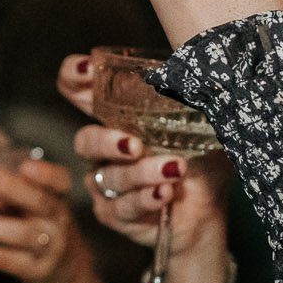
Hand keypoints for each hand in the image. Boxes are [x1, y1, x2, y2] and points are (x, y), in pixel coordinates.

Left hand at [0, 153, 90, 282]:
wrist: (60, 267)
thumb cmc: (30, 219)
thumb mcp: (25, 196)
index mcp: (57, 195)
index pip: (60, 180)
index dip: (46, 173)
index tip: (25, 166)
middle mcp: (58, 219)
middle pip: (39, 202)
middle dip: (10, 188)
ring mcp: (50, 247)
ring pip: (20, 234)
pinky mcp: (35, 270)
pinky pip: (9, 261)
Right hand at [59, 54, 228, 254]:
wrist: (209, 212)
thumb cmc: (203, 163)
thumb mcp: (205, 127)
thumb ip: (197, 101)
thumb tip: (208, 72)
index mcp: (120, 119)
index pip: (81, 92)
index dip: (73, 77)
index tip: (88, 68)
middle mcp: (106, 150)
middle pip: (85, 141)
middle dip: (107, 142)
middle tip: (135, 145)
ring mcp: (107, 183)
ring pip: (109, 177)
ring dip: (142, 173)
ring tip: (176, 170)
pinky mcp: (114, 214)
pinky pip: (121, 208)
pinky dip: (145, 199)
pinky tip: (166, 193)